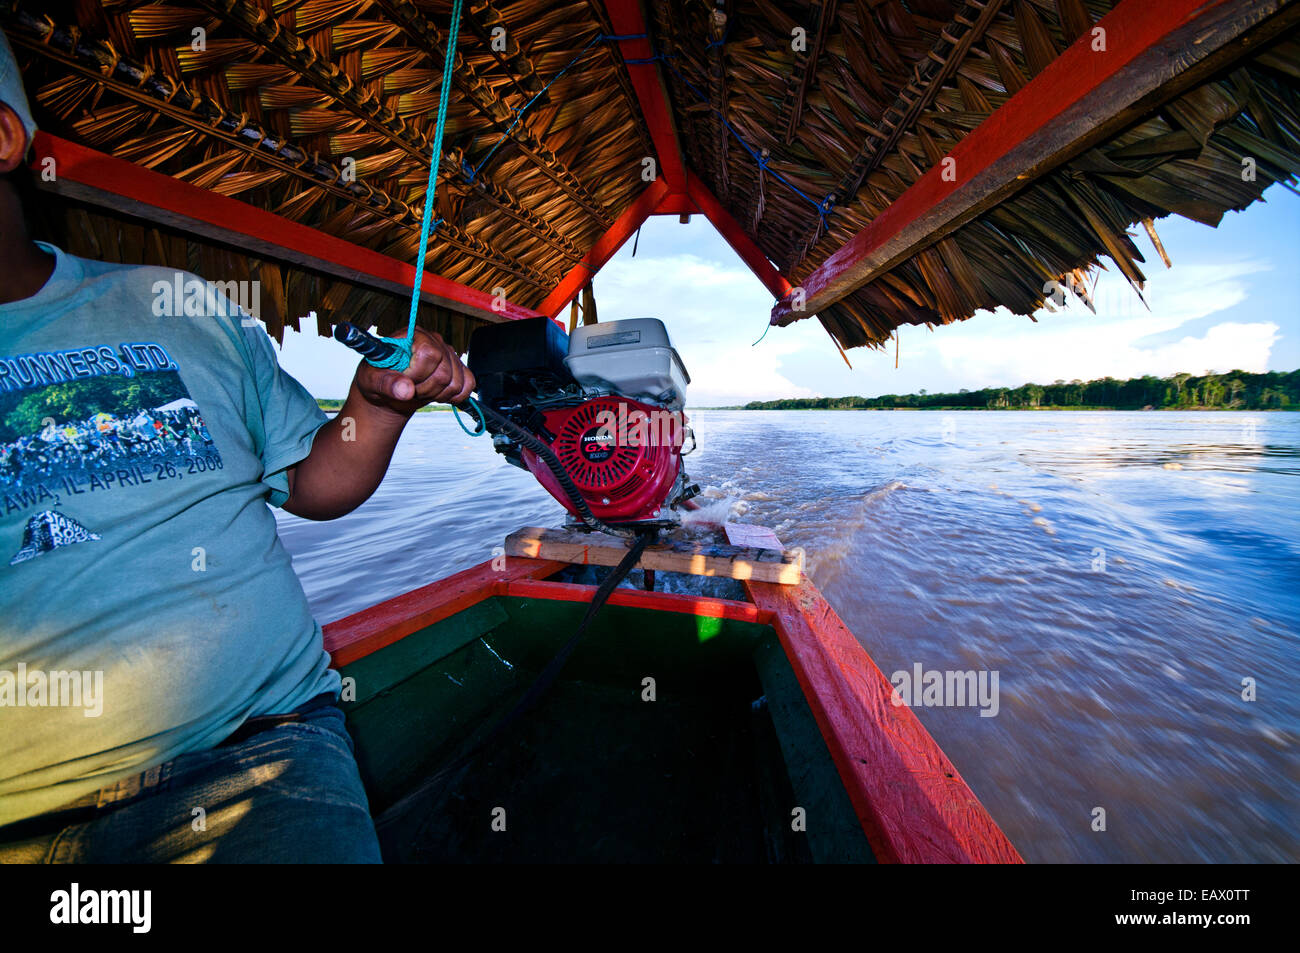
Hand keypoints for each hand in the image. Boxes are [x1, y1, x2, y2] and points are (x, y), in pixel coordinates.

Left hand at [354, 327, 475, 415]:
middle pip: (444, 371)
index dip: (418, 373)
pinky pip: (469, 384)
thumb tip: (405, 389)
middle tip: (410, 390)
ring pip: (457, 381)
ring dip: (437, 395)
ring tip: (420, 391)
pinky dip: (454, 396)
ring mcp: (448, 354)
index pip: (429, 353)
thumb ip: (387, 383)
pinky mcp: (458, 369)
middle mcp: (434, 341)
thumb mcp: (372, 380)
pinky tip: (437, 395)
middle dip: (425, 389)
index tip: (403, 381)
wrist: (388, 392)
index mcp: (413, 335)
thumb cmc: (377, 379)